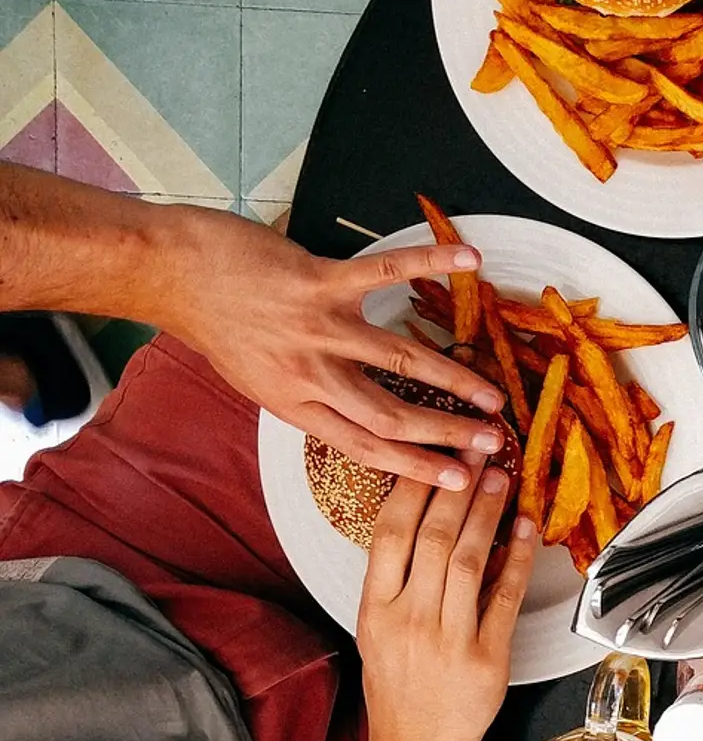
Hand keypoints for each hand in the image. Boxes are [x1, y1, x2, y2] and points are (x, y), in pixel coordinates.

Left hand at [160, 207, 506, 488]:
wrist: (171, 275)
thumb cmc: (216, 324)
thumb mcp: (257, 378)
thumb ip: (307, 394)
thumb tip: (354, 407)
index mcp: (295, 405)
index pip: (365, 446)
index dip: (416, 466)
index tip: (458, 480)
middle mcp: (309, 374)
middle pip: (390, 415)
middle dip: (448, 433)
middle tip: (493, 442)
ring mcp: (317, 328)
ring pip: (399, 360)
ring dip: (453, 378)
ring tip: (493, 393)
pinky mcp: (319, 282)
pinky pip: (385, 272)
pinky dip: (431, 262)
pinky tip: (469, 260)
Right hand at [357, 463, 536, 740]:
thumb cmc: (398, 685)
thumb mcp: (377, 629)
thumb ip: (397, 578)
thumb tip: (428, 516)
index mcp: (375, 609)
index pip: (390, 534)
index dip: (414, 488)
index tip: (433, 454)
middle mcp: (409, 619)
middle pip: (434, 538)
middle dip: (458, 487)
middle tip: (477, 449)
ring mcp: (449, 638)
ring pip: (471, 560)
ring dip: (488, 513)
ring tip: (501, 478)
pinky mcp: (487, 657)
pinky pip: (506, 597)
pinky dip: (519, 559)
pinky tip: (527, 529)